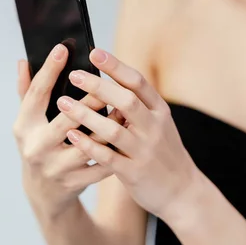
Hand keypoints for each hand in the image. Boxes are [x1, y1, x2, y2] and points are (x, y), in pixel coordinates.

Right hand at [13, 44, 125, 220]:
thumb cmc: (40, 144)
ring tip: (126, 107)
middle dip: (89, 100)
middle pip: (66, 119)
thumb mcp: (29, 121)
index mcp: (24, 127)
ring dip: (110, 124)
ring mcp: (56, 167)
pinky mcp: (75, 182)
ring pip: (89, 143)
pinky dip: (116, 149)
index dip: (49, 70)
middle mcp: (37, 147)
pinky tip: (129, 133)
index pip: (36, 94)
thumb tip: (23, 60)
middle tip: (107, 82)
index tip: (63, 48)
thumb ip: (27, 92)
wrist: (45, 192)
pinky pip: (101, 163)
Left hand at [56, 48, 199, 219]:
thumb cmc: (163, 152)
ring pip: (113, 129)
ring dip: (86, 115)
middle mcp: (154, 128)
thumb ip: (138, 106)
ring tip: (63, 103)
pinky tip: (72, 136)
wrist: (183, 191)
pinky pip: (108, 157)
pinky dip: (89, 145)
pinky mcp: (135, 172)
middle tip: (73, 75)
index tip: (94, 53)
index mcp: (159, 111)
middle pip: (126, 101)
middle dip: (98, 86)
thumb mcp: (159, 124)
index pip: (138, 82)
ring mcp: (145, 151)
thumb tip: (106, 82)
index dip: (116, 66)